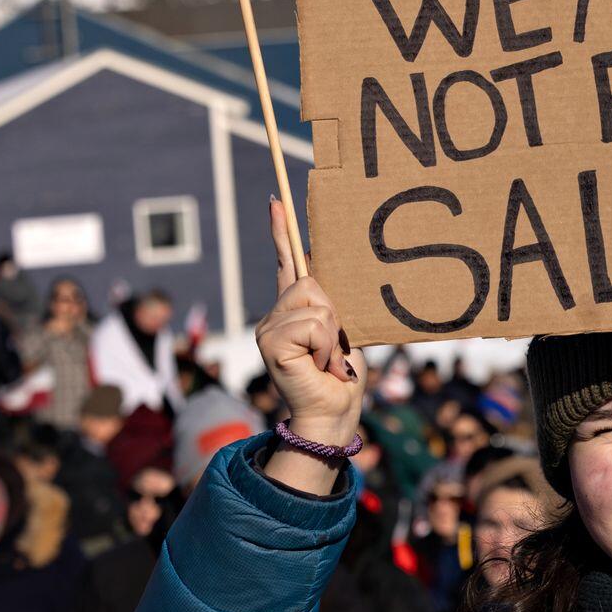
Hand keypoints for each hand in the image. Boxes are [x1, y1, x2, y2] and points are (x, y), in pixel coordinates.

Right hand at [254, 198, 361, 490]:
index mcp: (294, 308)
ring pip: (314, 302)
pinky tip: (319, 365)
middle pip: (310, 281)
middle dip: (333, 312)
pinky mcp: (270, 341)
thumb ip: (329, 302)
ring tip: (327, 359)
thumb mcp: (341, 329)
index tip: (277, 199)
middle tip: (334, 347)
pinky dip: (325, 345)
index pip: (286, 260)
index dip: (282, 230)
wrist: (335, 412)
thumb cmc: (343, 374)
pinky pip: (312, 323)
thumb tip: (318, 266)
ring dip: (332, 333)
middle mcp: (275, 314)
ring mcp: (268, 327)